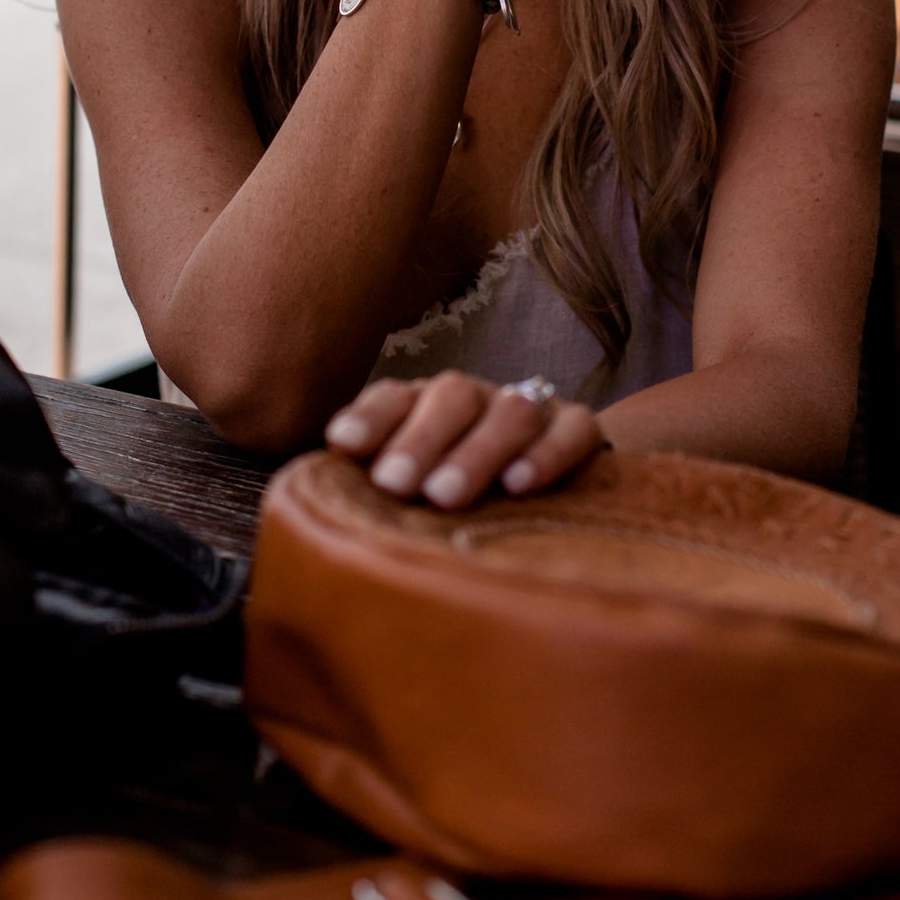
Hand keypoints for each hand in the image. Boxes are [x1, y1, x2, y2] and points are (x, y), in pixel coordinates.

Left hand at [324, 370, 604, 508]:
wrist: (558, 488)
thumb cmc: (463, 498)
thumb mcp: (418, 489)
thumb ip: (381, 487)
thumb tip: (320, 504)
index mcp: (428, 406)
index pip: (396, 395)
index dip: (370, 416)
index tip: (342, 443)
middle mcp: (478, 399)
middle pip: (451, 397)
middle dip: (420, 439)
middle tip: (395, 483)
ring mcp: (532, 408)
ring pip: (510, 412)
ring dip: (475, 451)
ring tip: (445, 496)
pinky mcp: (578, 428)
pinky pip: (572, 429)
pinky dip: (547, 453)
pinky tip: (518, 485)